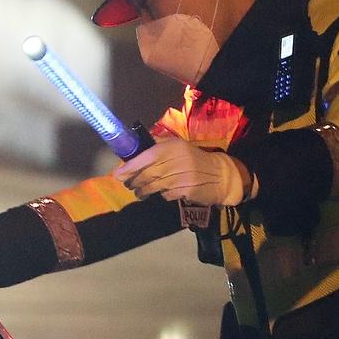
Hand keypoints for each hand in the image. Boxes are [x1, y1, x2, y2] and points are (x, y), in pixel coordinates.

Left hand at [112, 138, 251, 205]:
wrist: (221, 176)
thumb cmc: (196, 160)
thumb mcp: (179, 146)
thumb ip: (158, 144)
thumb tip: (135, 145)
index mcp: (171, 147)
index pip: (144, 157)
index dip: (129, 167)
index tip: (117, 175)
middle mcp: (174, 160)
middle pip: (145, 174)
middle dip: (133, 181)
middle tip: (128, 184)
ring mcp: (180, 177)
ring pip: (152, 186)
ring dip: (142, 191)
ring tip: (139, 192)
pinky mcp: (184, 191)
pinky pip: (165, 195)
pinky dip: (161, 195)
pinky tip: (164, 193)